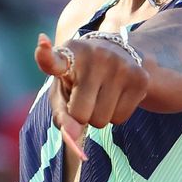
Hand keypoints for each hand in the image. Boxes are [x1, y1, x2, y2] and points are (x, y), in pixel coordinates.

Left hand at [34, 32, 148, 154]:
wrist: (121, 55)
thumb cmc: (81, 79)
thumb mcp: (63, 92)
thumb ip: (61, 116)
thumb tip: (72, 136)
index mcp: (69, 54)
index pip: (54, 60)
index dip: (46, 55)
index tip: (42, 45)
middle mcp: (95, 55)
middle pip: (80, 114)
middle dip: (82, 115)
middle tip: (87, 97)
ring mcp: (120, 64)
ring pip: (101, 120)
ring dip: (100, 116)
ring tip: (102, 94)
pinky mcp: (140, 78)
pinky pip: (120, 119)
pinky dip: (116, 115)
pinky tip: (117, 95)